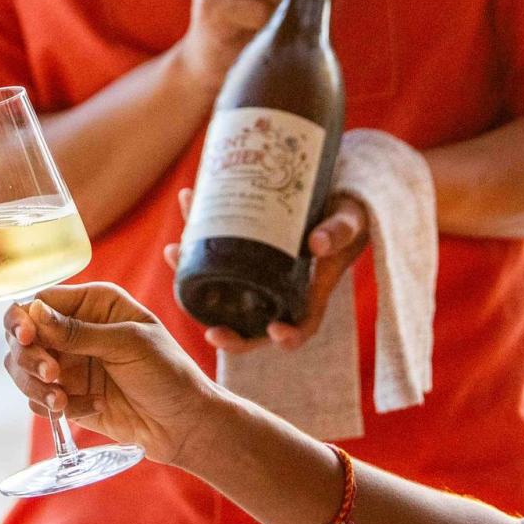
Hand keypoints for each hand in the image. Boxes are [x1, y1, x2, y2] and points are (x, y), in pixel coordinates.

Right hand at [3, 283, 229, 466]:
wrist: (185, 424)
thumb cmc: (168, 373)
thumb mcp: (129, 344)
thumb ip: (79, 331)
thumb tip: (34, 312)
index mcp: (94, 304)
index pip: (41, 301)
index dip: (24, 318)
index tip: (27, 338)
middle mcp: (76, 330)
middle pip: (21, 335)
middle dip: (28, 356)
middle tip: (51, 375)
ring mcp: (69, 364)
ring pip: (22, 369)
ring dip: (36, 386)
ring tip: (62, 402)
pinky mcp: (67, 395)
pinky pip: (39, 399)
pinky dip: (56, 407)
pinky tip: (92, 408)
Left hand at [164, 189, 371, 354]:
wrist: (338, 187)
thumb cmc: (349, 210)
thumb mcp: (350, 220)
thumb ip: (339, 231)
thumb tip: (318, 244)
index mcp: (310, 290)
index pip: (300, 326)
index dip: (288, 337)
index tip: (275, 333)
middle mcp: (280, 285)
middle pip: (251, 319)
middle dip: (228, 329)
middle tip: (210, 334)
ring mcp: (258, 266)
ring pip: (222, 280)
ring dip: (192, 269)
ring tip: (173, 251)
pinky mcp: (244, 243)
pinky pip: (217, 244)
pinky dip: (198, 227)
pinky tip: (188, 200)